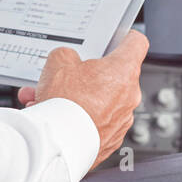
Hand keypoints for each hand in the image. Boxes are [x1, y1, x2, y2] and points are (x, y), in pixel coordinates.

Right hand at [17, 30, 147, 169]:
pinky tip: (52, 116)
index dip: (124, 37)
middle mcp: (128, 97)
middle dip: (84, 75)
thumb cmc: (64, 103)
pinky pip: (92, 122)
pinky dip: (75, 119)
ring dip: (74, 98)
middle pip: (110, 76)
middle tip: (64, 76)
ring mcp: (120, 122)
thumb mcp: (59, 61)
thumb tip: (67, 61)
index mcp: (123, 71)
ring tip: (45, 99)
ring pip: (97, 101)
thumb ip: (67, 55)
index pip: (136, 43)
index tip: (117, 37)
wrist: (58, 145)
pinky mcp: (108, 142)